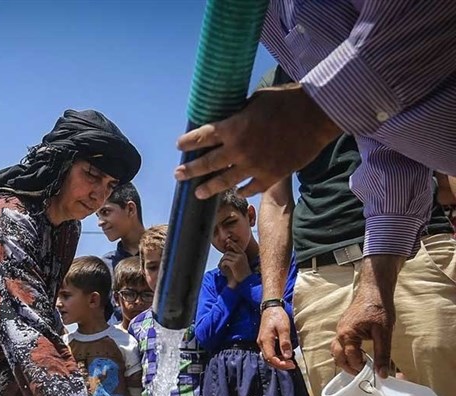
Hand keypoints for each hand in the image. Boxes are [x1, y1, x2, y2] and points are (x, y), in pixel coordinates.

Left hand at [174, 85, 340, 199]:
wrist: (317, 116)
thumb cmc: (286, 101)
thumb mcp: (255, 101)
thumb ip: (238, 114)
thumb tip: (228, 119)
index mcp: (233, 128)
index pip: (202, 137)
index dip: (188, 142)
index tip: (179, 145)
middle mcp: (239, 149)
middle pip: (207, 163)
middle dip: (190, 170)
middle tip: (178, 175)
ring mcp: (254, 166)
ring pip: (225, 181)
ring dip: (210, 188)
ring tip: (198, 193)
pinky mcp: (271, 175)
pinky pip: (252, 188)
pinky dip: (244, 190)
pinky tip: (238, 193)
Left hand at [218, 240, 250, 287]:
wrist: (246, 280)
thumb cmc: (243, 273)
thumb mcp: (241, 263)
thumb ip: (236, 257)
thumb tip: (227, 253)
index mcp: (243, 255)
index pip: (236, 247)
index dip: (232, 243)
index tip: (228, 240)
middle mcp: (241, 256)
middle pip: (228, 253)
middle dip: (224, 258)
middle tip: (222, 264)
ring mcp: (237, 259)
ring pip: (225, 257)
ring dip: (222, 262)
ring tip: (223, 267)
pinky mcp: (234, 264)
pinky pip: (224, 262)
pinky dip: (222, 265)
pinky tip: (224, 269)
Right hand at [257, 306, 295, 370]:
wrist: (271, 307)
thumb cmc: (277, 316)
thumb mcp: (284, 328)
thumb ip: (285, 343)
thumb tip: (287, 356)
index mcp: (265, 340)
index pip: (270, 358)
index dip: (280, 364)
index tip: (291, 365)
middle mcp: (261, 343)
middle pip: (268, 359)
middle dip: (280, 364)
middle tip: (292, 365)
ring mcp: (262, 342)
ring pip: (268, 357)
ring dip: (278, 361)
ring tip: (289, 362)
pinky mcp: (265, 341)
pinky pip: (269, 352)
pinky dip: (277, 356)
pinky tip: (284, 355)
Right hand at [331, 255, 402, 377]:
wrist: (374, 290)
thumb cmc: (379, 309)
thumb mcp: (384, 333)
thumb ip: (382, 354)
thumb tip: (382, 374)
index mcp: (347, 334)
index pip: (350, 358)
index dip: (361, 368)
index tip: (373, 374)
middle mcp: (340, 333)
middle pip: (338, 356)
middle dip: (349, 367)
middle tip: (364, 373)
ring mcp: (340, 329)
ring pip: (336, 350)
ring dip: (346, 360)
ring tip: (361, 365)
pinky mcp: (344, 327)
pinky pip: (340, 344)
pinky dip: (346, 352)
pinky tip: (359, 353)